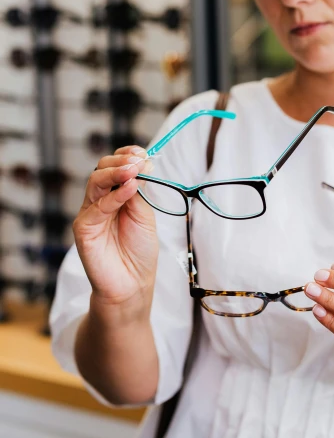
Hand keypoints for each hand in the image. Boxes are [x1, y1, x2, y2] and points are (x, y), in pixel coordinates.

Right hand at [72, 145, 158, 308]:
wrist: (132, 284)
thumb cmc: (139, 251)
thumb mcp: (145, 215)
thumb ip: (141, 192)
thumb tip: (143, 163)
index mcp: (115, 195)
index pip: (116, 166)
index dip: (127, 156)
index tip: (142, 153)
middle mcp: (100, 201)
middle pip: (102, 169)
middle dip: (121, 161)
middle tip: (139, 161)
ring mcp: (90, 213)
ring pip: (95, 181)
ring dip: (116, 172)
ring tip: (134, 170)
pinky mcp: (83, 228)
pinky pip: (97, 206)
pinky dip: (115, 195)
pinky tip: (130, 189)